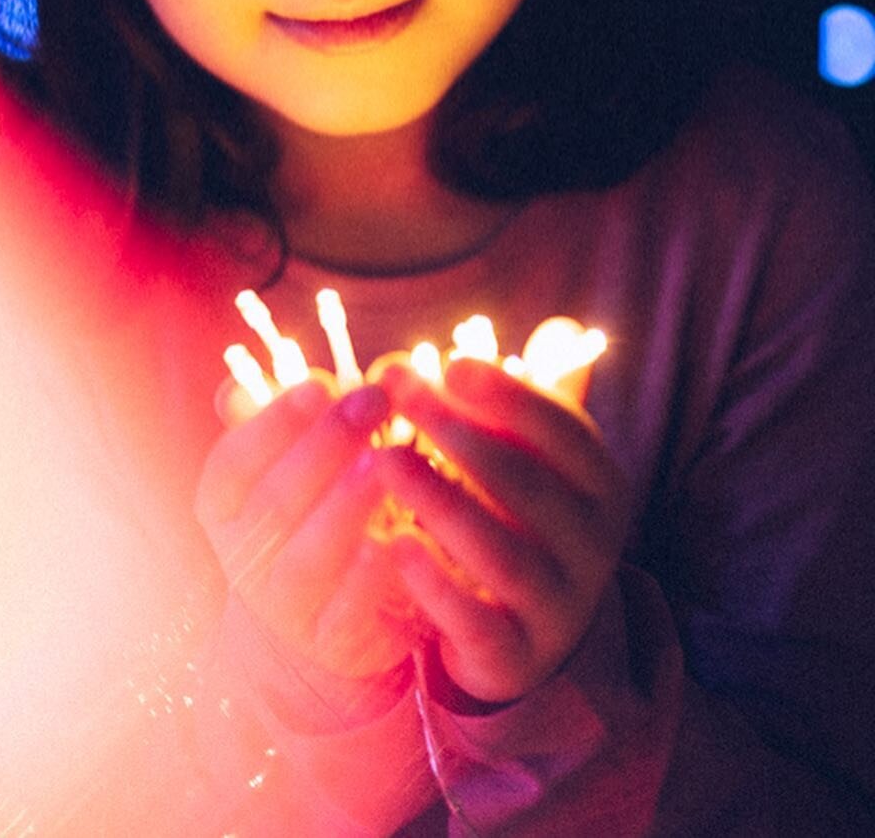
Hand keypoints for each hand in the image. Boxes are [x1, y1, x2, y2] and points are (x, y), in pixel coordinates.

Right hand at [194, 376, 418, 680]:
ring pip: (306, 558)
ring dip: (344, 507)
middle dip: (327, 444)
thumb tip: (237, 386)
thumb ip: (271, 424)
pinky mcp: (329, 644)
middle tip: (374, 400)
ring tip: (384, 465)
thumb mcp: (285, 464)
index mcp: (222, 509)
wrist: (325, 614)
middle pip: (275, 501)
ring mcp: (283, 607)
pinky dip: (366, 581)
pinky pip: (344, 616)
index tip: (319, 384)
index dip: (273, 422)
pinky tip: (394, 544)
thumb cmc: (311, 510)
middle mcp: (242, 559)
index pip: (234, 462)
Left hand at [377, 357, 628, 705]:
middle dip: (460, 434)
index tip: (450, 363)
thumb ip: (531, 400)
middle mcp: (592, 545)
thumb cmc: (518, 518)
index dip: (508, 394)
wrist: (527, 634)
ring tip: (384, 459)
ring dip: (442, 501)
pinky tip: (392, 545)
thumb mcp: (534, 458)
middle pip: (527, 484)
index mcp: (600, 485)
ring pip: (503, 552)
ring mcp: (559, 606)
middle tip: (399, 394)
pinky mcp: (516, 656)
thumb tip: (559, 329)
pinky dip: (436, 584)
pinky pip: (478, 621)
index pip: (563, 431)